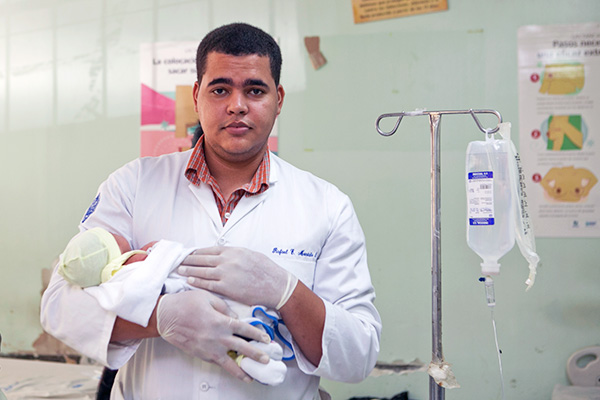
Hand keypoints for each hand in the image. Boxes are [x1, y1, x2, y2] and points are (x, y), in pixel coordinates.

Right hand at [156, 289, 270, 381]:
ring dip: (241, 370)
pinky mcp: (200, 355)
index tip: (266, 338)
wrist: (166, 317)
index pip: (245, 329)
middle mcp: (217, 337)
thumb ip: (225, 308)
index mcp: (221, 321)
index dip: (257, 334)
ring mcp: (209, 348)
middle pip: (242, 348)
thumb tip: (236, 317)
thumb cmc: (186, 303)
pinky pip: (216, 362)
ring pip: (229, 362)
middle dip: (256, 354)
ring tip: (250, 376)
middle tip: (266, 359)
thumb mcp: (208, 298)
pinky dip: (225, 367)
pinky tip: (232, 369)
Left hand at [178, 247, 297, 309]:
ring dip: (189, 270)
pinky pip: (208, 284)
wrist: (276, 285)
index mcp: (234, 251)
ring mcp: (226, 274)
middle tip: (179, 260)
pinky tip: (190, 281)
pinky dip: (197, 282)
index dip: (198, 252)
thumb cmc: (266, 271)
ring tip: (180, 270)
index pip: (210, 249)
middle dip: (189, 260)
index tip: (190, 253)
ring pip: (202, 271)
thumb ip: (236, 254)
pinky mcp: (227, 288)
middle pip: (203, 259)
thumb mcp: (251, 255)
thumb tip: (225, 254)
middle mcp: (228, 260)